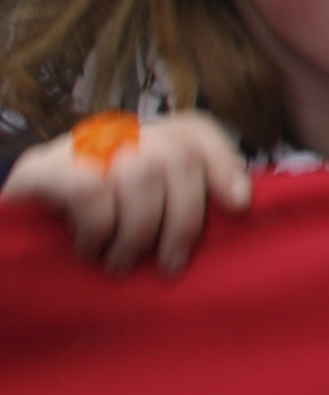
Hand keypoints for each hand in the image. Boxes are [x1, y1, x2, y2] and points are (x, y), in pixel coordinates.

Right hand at [2, 112, 250, 277]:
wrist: (12, 251)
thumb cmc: (86, 241)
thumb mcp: (141, 220)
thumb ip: (178, 205)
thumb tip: (239, 209)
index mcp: (142, 139)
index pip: (193, 129)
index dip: (222, 163)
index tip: (238, 207)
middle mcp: (112, 133)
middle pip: (175, 156)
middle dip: (183, 218)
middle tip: (169, 264)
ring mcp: (73, 147)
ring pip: (140, 170)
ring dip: (139, 229)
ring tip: (122, 263)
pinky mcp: (37, 171)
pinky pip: (89, 189)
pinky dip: (100, 227)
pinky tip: (90, 250)